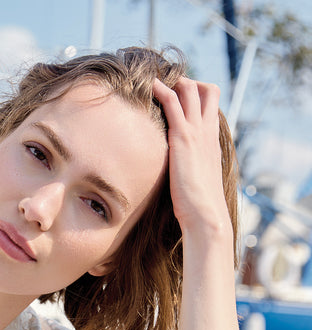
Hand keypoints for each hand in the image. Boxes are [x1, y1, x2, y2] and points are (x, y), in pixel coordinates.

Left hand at [153, 77, 230, 238]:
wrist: (206, 215)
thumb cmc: (199, 206)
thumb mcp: (197, 181)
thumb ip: (191, 170)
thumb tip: (180, 177)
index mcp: (213, 140)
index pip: (212, 104)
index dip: (198, 94)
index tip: (179, 97)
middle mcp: (208, 131)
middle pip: (206, 89)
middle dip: (188, 81)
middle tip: (166, 87)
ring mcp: (197, 132)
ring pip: (191, 89)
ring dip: (173, 80)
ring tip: (154, 80)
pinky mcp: (183, 138)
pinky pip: (173, 102)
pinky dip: (162, 89)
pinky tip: (149, 85)